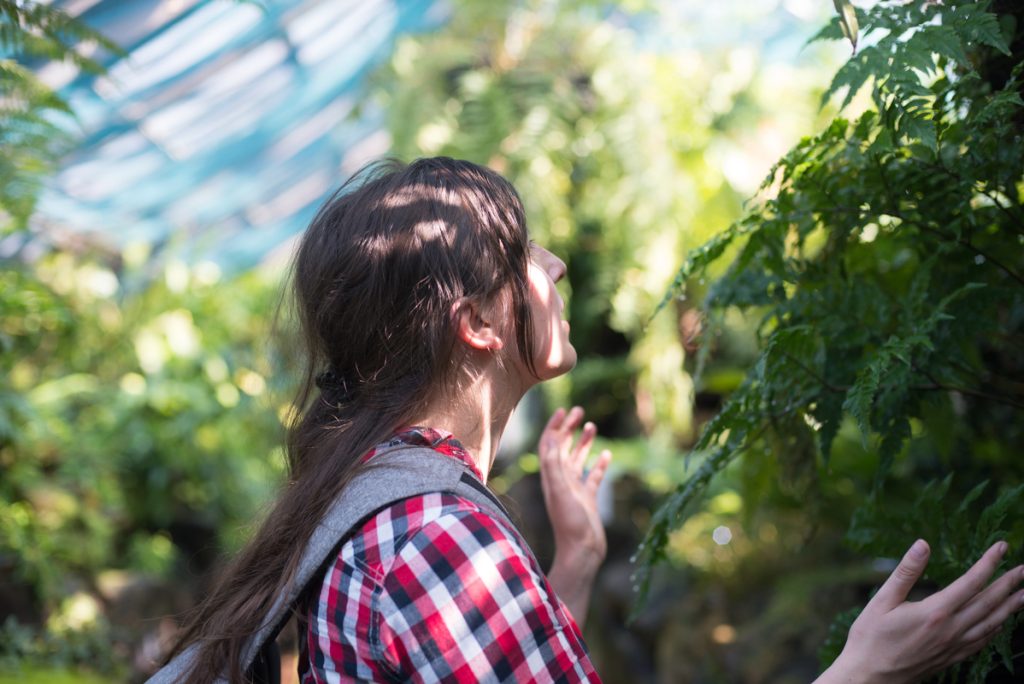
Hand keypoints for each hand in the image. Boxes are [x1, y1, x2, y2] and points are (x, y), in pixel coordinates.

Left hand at [539, 407, 611, 625]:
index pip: (548, 445)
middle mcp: (560, 481)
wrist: (582, 552)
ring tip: (592, 425)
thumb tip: (552, 440)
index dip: (553, 426)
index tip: (563, 410)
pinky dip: (598, 464)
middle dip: (568, 428)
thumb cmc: (569, 524)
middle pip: (562, 448)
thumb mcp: (560, 491)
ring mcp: (575, 490)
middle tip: (579, 410)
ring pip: (578, 459)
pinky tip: (607, 454)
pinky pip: (593, 477)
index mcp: (551, 477)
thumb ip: (554, 466)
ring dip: (583, 442)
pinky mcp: (588, 499)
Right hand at [818, 540, 1023, 683]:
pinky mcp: (951, 657)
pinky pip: (982, 640)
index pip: (970, 582)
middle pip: (988, 603)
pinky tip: (1002, 622)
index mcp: (935, 612)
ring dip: (1010, 607)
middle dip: (1009, 583)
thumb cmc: (871, 637)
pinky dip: (996, 628)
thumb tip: (922, 544)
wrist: (871, 677)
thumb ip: (905, 572)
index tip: (1002, 547)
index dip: (989, 563)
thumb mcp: (882, 600)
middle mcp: (950, 629)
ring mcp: (953, 645)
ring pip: (991, 623)